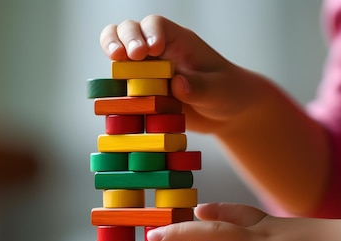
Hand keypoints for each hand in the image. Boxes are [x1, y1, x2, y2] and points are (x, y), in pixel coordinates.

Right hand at [99, 15, 267, 134]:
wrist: (227, 114)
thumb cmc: (228, 93)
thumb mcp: (219, 91)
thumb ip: (200, 87)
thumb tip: (177, 84)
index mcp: (178, 41)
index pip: (156, 25)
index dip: (148, 32)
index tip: (151, 50)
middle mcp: (158, 52)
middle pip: (130, 31)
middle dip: (123, 39)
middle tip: (124, 56)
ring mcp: (147, 71)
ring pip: (119, 53)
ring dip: (112, 55)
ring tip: (116, 68)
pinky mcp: (141, 92)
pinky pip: (120, 85)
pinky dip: (113, 87)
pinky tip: (116, 97)